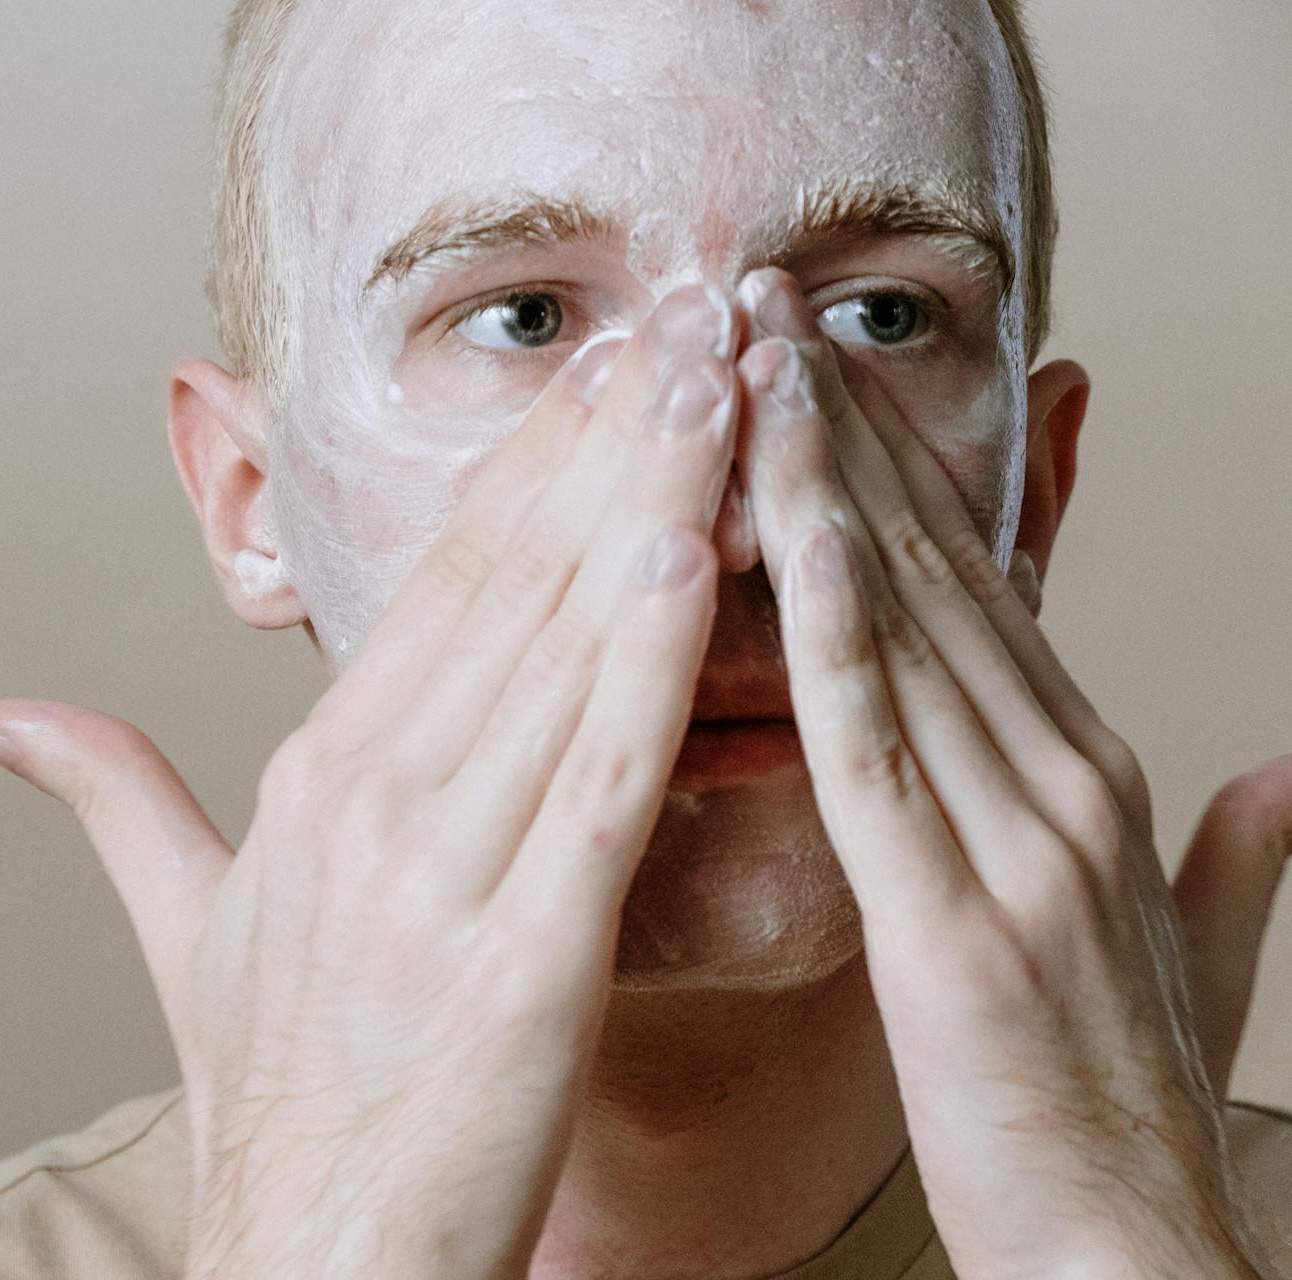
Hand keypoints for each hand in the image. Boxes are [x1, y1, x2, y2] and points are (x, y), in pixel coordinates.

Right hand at [0, 286, 742, 1278]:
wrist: (315, 1261)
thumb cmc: (278, 1105)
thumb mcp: (184, 931)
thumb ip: (113, 798)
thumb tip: (8, 716)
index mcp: (315, 777)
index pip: (436, 582)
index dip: (525, 464)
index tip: (599, 367)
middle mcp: (372, 794)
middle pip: (505, 575)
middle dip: (603, 431)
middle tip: (684, 307)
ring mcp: (446, 863)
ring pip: (560, 639)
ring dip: (646, 490)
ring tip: (717, 369)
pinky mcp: (529, 945)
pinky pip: (602, 763)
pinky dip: (650, 640)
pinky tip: (702, 536)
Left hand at [733, 267, 1291, 1278]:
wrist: (1137, 1259)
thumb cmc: (1122, 1112)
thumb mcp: (1190, 955)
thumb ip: (1242, 862)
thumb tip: (1285, 780)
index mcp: (1091, 779)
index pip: (982, 587)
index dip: (901, 468)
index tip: (824, 370)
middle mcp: (1062, 781)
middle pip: (937, 570)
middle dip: (845, 430)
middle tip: (766, 310)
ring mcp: (1017, 840)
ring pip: (903, 626)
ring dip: (821, 486)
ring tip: (753, 364)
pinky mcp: (952, 918)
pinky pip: (878, 745)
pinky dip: (832, 631)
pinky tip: (784, 537)